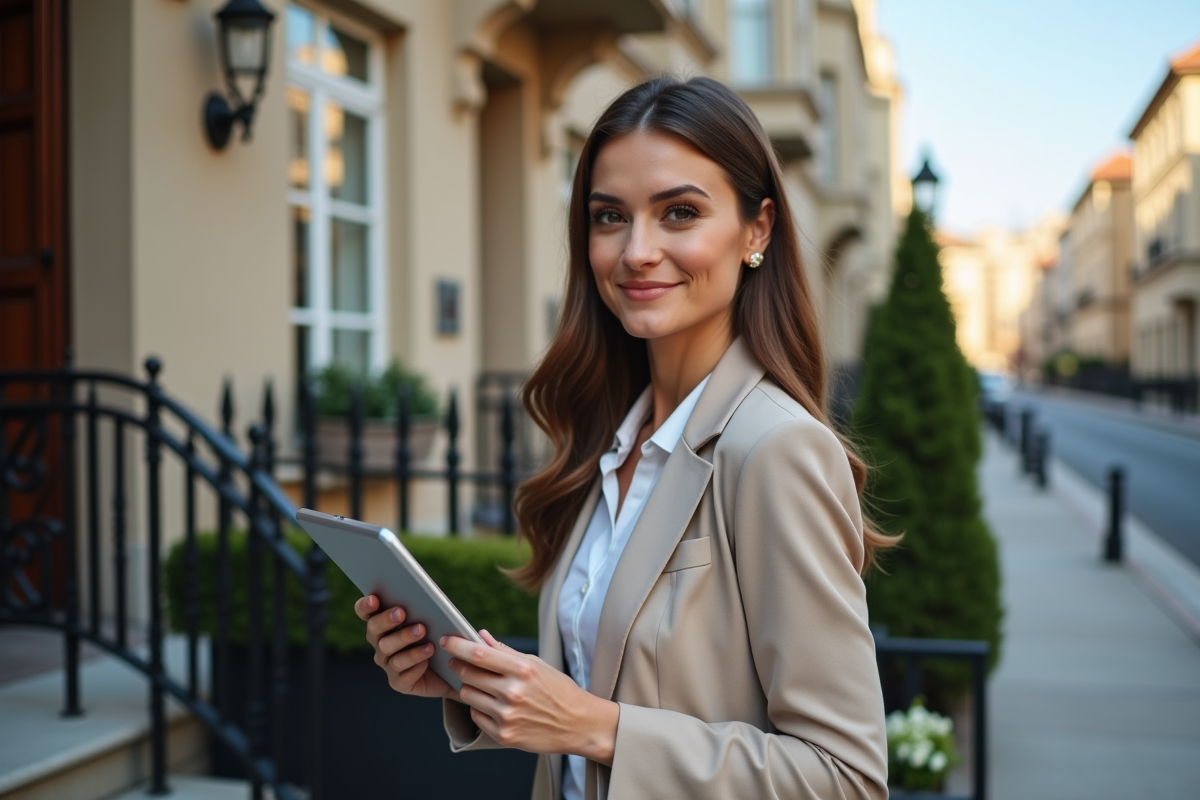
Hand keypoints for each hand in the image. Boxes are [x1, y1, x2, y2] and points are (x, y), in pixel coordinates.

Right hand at [354, 594, 454, 698]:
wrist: (450, 670)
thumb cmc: (439, 637)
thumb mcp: (432, 619)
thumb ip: (422, 608)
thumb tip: (424, 596)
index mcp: (383, 625)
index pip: (366, 613)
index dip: (365, 606)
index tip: (374, 599)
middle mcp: (380, 643)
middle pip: (373, 629)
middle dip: (386, 619)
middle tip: (401, 612)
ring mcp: (387, 664)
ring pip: (388, 650)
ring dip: (404, 640)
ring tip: (423, 633)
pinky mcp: (399, 682)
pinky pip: (402, 675)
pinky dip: (415, 666)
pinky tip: (426, 661)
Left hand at [441, 630, 619, 763]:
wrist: (578, 724)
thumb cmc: (558, 690)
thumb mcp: (536, 664)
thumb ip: (505, 652)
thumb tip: (480, 636)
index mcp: (522, 670)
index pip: (479, 654)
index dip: (458, 645)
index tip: (446, 640)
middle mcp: (513, 693)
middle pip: (468, 674)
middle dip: (459, 665)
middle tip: (458, 662)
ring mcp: (507, 716)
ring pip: (468, 695)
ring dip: (470, 687)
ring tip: (484, 686)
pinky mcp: (504, 735)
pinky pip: (476, 716)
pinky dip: (480, 708)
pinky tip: (494, 705)